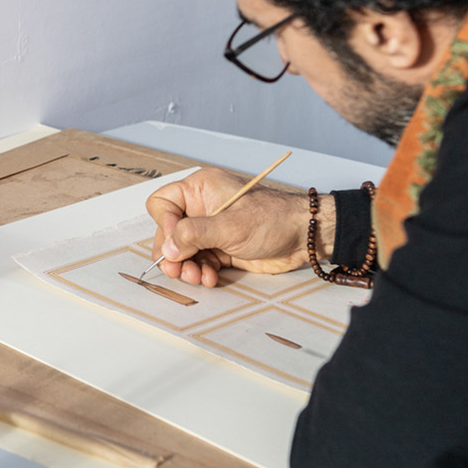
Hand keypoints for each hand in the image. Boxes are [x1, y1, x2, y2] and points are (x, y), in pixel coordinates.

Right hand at [145, 168, 319, 286]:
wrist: (303, 238)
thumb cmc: (274, 220)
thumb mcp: (231, 226)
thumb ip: (195, 235)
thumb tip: (167, 248)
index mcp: (201, 189)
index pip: (163, 204)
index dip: (165, 225)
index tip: (175, 245)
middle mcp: (201, 208)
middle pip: (169, 232)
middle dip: (173, 254)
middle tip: (179, 270)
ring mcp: (210, 229)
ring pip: (182, 251)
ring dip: (186, 267)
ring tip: (198, 277)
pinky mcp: (220, 248)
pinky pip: (198, 262)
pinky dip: (201, 272)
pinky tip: (211, 278)